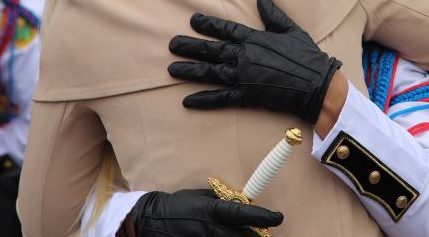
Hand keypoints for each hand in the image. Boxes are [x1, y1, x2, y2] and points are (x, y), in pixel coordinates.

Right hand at [130, 189, 282, 236]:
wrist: (151, 221)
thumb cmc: (177, 205)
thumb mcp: (200, 195)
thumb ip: (221, 200)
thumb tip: (242, 201)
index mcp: (210, 209)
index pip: (241, 213)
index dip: (262, 216)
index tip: (277, 217)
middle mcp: (208, 227)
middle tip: (265, 234)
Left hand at [168, 0, 341, 123]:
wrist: (317, 85)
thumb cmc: (307, 57)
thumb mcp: (291, 30)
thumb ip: (273, 15)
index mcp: (255, 39)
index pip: (226, 30)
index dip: (208, 25)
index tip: (192, 20)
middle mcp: (245, 56)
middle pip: (212, 50)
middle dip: (190, 47)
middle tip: (172, 45)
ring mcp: (244, 77)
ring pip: (210, 72)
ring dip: (190, 71)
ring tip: (172, 70)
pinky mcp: (247, 96)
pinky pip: (221, 98)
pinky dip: (203, 100)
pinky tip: (187, 101)